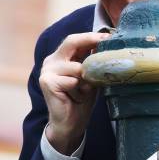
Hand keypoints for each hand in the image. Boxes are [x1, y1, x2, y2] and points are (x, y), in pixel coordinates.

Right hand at [39, 32, 110, 154]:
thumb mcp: (91, 76)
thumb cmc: (82, 99)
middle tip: (106, 42)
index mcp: (61, 57)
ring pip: (77, 67)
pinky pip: (73, 81)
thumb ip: (94, 62)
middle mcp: (51, 61)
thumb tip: (109, 44)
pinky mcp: (47, 82)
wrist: (71, 123)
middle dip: (90, 41)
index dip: (92, 36)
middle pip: (71, 42)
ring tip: (85, 91)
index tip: (109, 36)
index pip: (75, 40)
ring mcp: (47, 71)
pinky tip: (75, 98)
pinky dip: (79, 91)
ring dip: (87, 80)